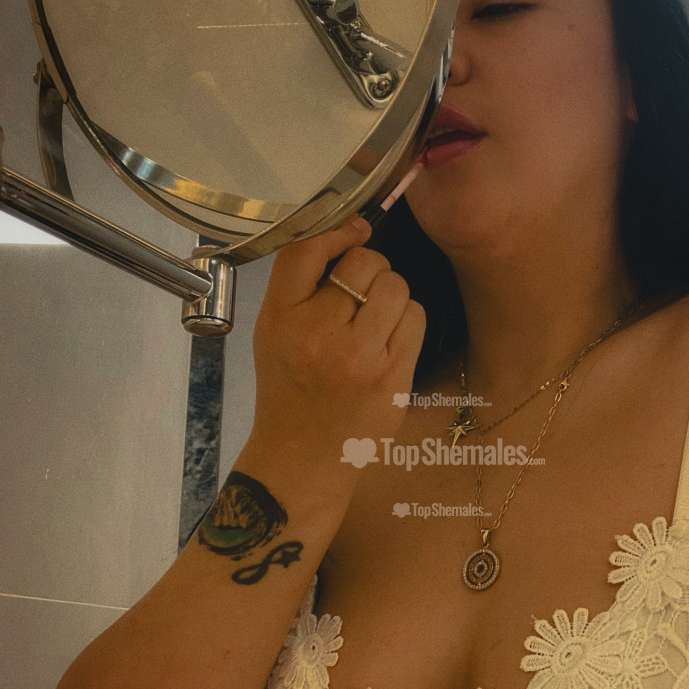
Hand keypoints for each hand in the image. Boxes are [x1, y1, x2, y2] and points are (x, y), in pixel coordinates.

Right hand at [245, 217, 424, 480]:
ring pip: (396, 287)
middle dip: (369, 269)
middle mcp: (318, 334)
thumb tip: (350, 233)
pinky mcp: (392, 378)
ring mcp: (358, 358)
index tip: (352, 233)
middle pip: (364, 263)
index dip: (337, 231)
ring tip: (375, 319)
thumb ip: (301, 285)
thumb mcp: (273, 331)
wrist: (301, 457)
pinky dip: (407, 320)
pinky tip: (390, 340)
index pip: (307, 250)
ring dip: (391, 295)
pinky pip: (415, 318)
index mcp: (281, 318)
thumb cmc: (289, 389)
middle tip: (361, 294)